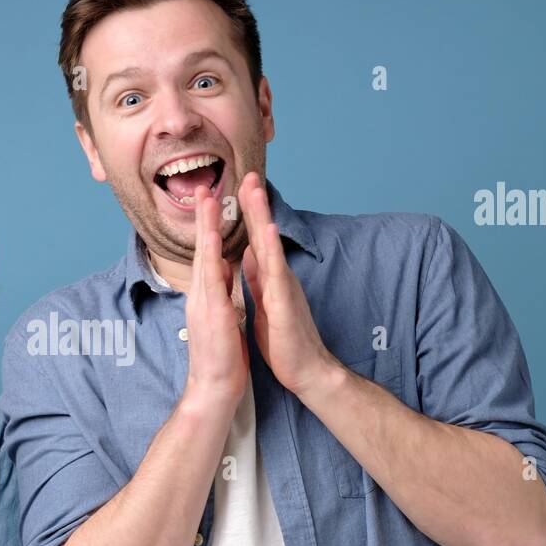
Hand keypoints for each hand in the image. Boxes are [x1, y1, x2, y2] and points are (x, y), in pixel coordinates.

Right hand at [182, 182, 248, 415]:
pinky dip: (213, 255)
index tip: (211, 203)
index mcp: (206, 296)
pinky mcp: (212, 312)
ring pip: (204, 257)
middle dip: (203, 217)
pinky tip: (215, 236)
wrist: (213, 388)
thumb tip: (223, 269)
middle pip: (202, 249)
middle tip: (204, 187)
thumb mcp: (222, 317)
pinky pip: (212, 278)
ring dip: (206, 226)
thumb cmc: (221, 358)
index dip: (209, 228)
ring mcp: (203, 302)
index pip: (208, 255)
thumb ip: (222, 291)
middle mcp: (200, 295)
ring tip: (207, 199)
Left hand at [238, 172, 337, 397]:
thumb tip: (249, 257)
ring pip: (270, 246)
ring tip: (256, 191)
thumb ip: (257, 279)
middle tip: (250, 174)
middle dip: (256, 204)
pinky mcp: (285, 303)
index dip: (248, 215)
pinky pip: (277, 272)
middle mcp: (278, 277)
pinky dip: (272, 250)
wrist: (305, 371)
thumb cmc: (285, 342)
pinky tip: (267, 231)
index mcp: (269, 279)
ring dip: (263, 217)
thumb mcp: (265, 303)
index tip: (240, 189)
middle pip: (264, 235)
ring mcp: (283, 288)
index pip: (255, 241)